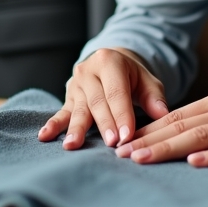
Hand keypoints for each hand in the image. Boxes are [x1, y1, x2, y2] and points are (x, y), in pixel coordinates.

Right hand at [38, 47, 169, 149]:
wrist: (110, 63)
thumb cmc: (132, 76)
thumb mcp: (147, 80)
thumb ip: (154, 97)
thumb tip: (162, 115)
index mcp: (109, 61)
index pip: (116, 91)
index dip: (122, 114)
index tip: (127, 136)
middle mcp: (89, 70)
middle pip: (97, 102)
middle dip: (105, 124)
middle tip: (112, 143)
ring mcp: (76, 84)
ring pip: (78, 109)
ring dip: (76, 128)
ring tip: (73, 144)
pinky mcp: (68, 97)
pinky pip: (62, 112)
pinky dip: (54, 125)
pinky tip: (45, 136)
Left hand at [113, 82, 207, 166]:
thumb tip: (187, 135)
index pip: (178, 114)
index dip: (149, 128)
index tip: (124, 141)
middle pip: (182, 124)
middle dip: (148, 140)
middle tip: (119, 153)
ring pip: (201, 135)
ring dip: (168, 148)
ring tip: (142, 159)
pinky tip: (195, 162)